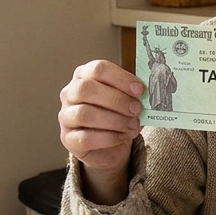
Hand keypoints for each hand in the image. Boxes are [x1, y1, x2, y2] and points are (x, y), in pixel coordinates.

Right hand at [59, 60, 143, 202]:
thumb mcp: (125, 99)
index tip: (140, 90)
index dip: (120, 78)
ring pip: (85, 114)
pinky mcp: (68, 139)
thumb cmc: (117, 115)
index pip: (98, 69)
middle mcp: (70, 93)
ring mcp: (66, 116)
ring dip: (114, 120)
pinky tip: (122, 137)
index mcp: (84, 75)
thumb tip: (149, 93)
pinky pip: (85, 137)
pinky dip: (108, 138)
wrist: (109, 145)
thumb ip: (132, 94)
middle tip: (136, 109)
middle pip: (87, 89)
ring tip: (133, 125)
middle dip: (116, 99)